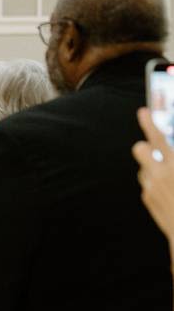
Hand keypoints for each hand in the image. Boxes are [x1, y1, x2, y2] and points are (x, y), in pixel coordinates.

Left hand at [133, 108, 173, 242]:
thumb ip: (173, 158)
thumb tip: (166, 152)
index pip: (158, 138)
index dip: (149, 123)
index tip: (143, 111)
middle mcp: (161, 174)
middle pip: (140, 149)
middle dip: (145, 145)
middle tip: (152, 147)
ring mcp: (151, 187)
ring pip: (144, 167)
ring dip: (153, 167)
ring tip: (169, 175)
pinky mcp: (147, 198)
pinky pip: (147, 183)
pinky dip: (155, 183)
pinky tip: (169, 191)